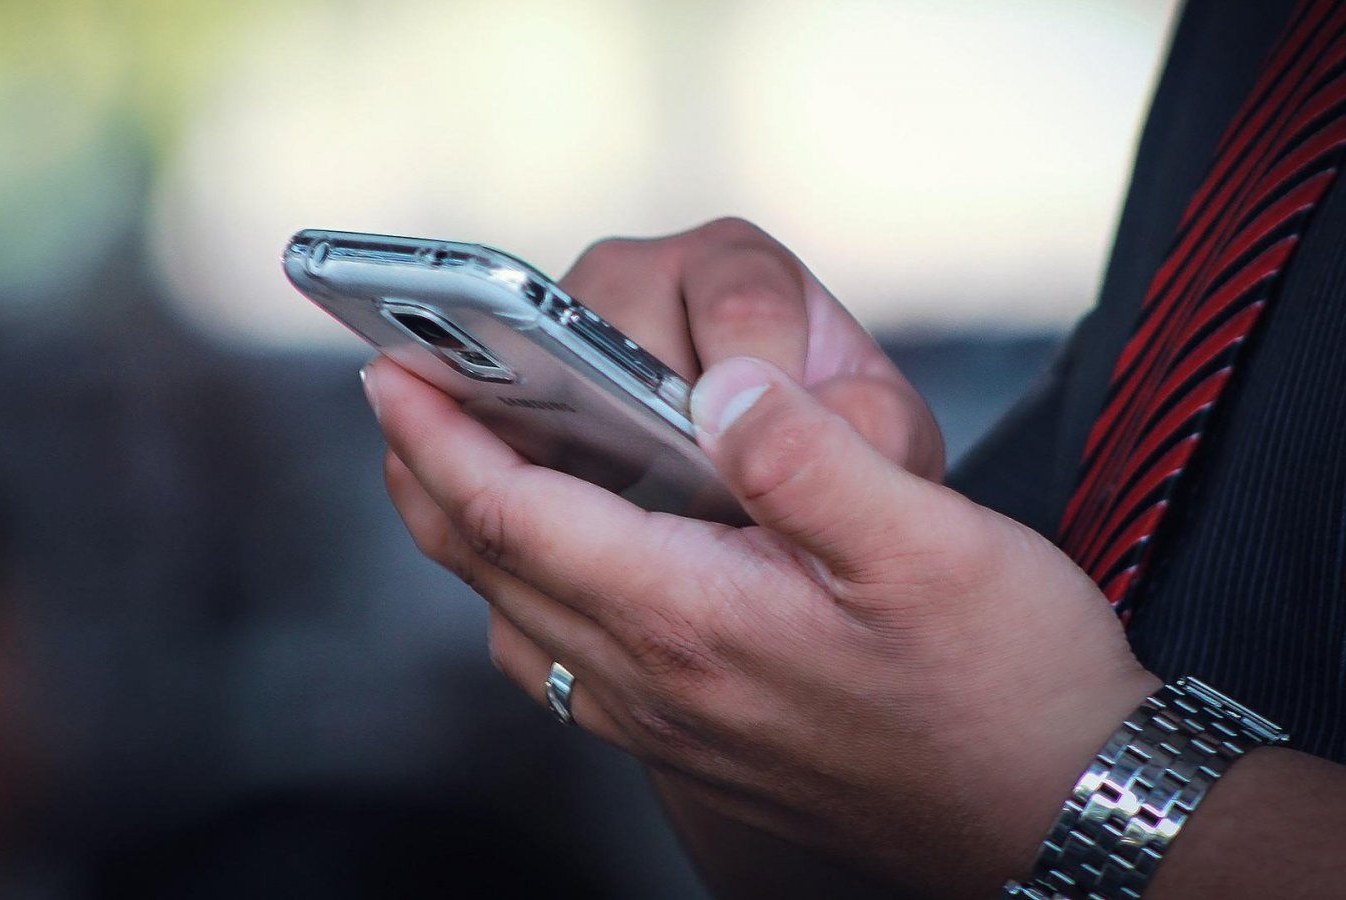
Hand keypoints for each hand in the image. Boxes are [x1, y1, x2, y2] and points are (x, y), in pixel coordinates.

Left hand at [365, 221, 1160, 895]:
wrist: (1054, 813)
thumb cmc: (1004, 685)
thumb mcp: (928, 544)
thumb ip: (810, 457)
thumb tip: (723, 383)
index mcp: (693, 618)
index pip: (518, 515)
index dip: (441, 437)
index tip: (390, 371)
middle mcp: (658, 682)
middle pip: (493, 569)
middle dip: (426, 477)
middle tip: (395, 400)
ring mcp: (669, 725)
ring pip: (519, 622)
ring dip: (469, 538)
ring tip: (455, 469)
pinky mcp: (696, 743)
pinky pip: (566, 667)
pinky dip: (526, 599)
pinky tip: (559, 569)